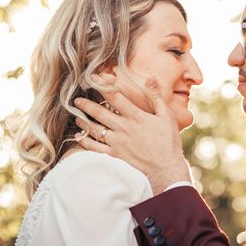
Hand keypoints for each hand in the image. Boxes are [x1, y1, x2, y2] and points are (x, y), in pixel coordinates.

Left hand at [74, 75, 190, 194]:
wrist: (166, 168)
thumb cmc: (168, 142)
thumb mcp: (166, 116)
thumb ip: (156, 96)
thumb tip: (151, 77)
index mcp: (135, 116)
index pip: (115, 96)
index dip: (103, 85)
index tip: (94, 78)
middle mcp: (123, 127)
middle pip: (100, 112)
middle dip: (86, 104)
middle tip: (76, 100)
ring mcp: (117, 142)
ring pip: (95, 129)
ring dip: (84, 122)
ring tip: (76, 116)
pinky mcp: (114, 155)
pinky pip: (95, 148)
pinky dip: (85, 142)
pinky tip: (79, 137)